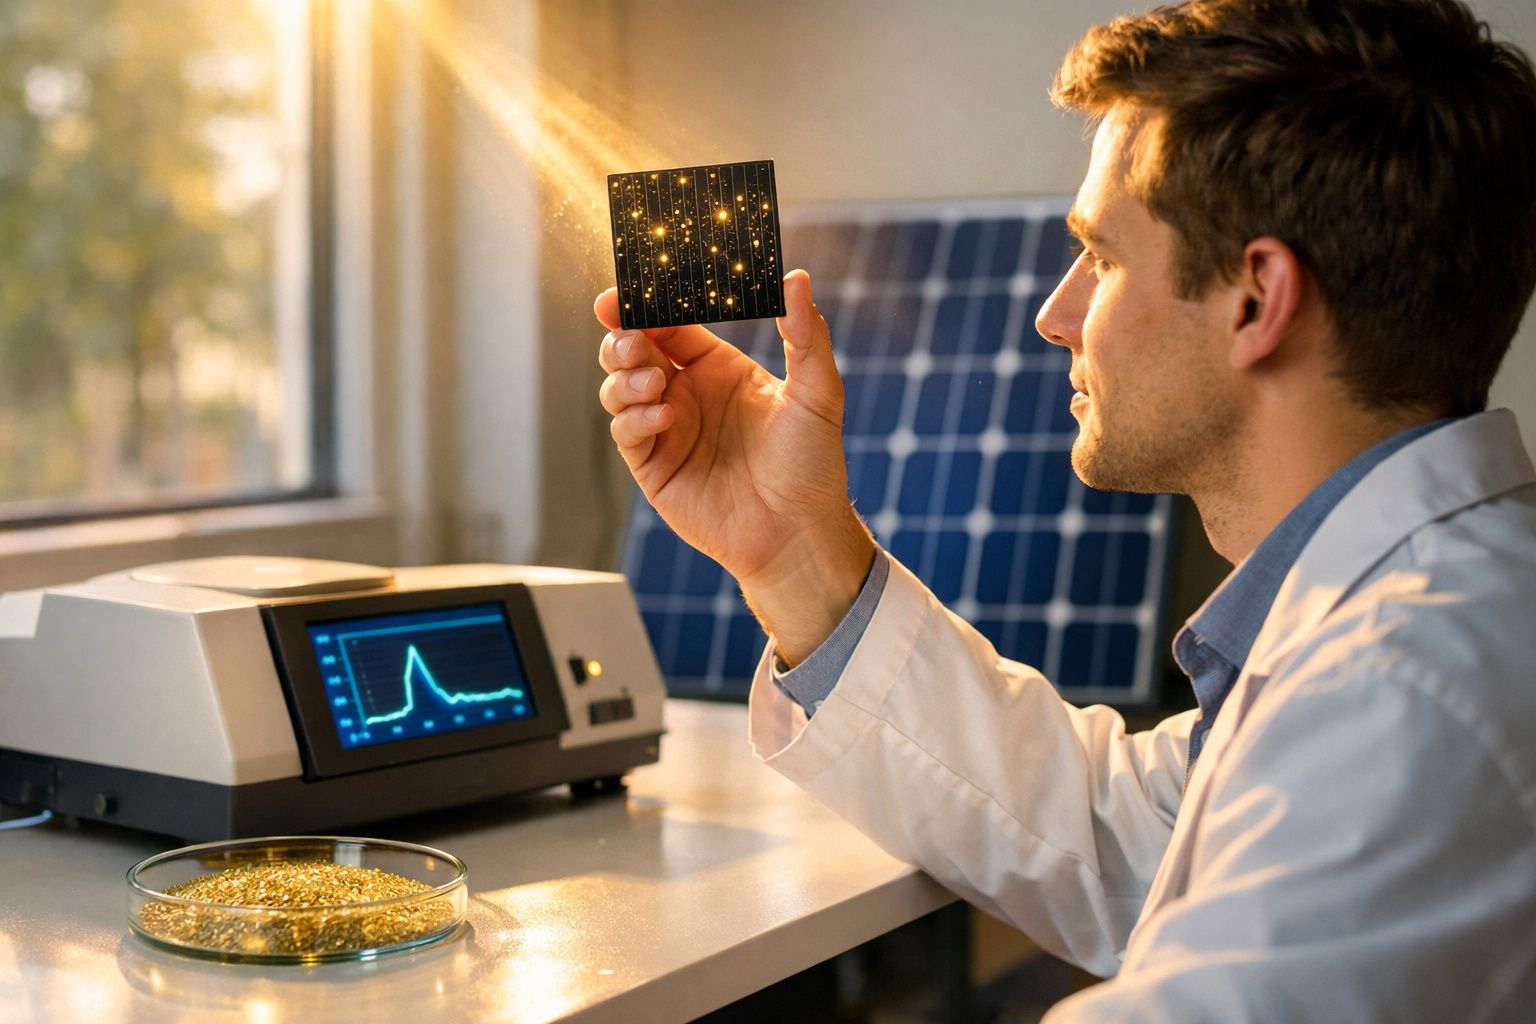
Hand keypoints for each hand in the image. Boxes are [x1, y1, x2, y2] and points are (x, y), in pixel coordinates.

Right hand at [595, 269, 875, 663]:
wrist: (799, 533)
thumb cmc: (813, 465)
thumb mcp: (818, 393)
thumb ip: (806, 335)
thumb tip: (798, 279)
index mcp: (719, 368)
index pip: (671, 323)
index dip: (646, 305)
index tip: (628, 290)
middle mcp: (687, 394)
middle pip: (634, 349)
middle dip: (622, 336)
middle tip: (631, 336)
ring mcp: (667, 430)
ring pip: (619, 387)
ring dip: (624, 375)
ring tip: (653, 380)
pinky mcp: (653, 467)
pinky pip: (625, 432)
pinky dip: (633, 418)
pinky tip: (661, 416)